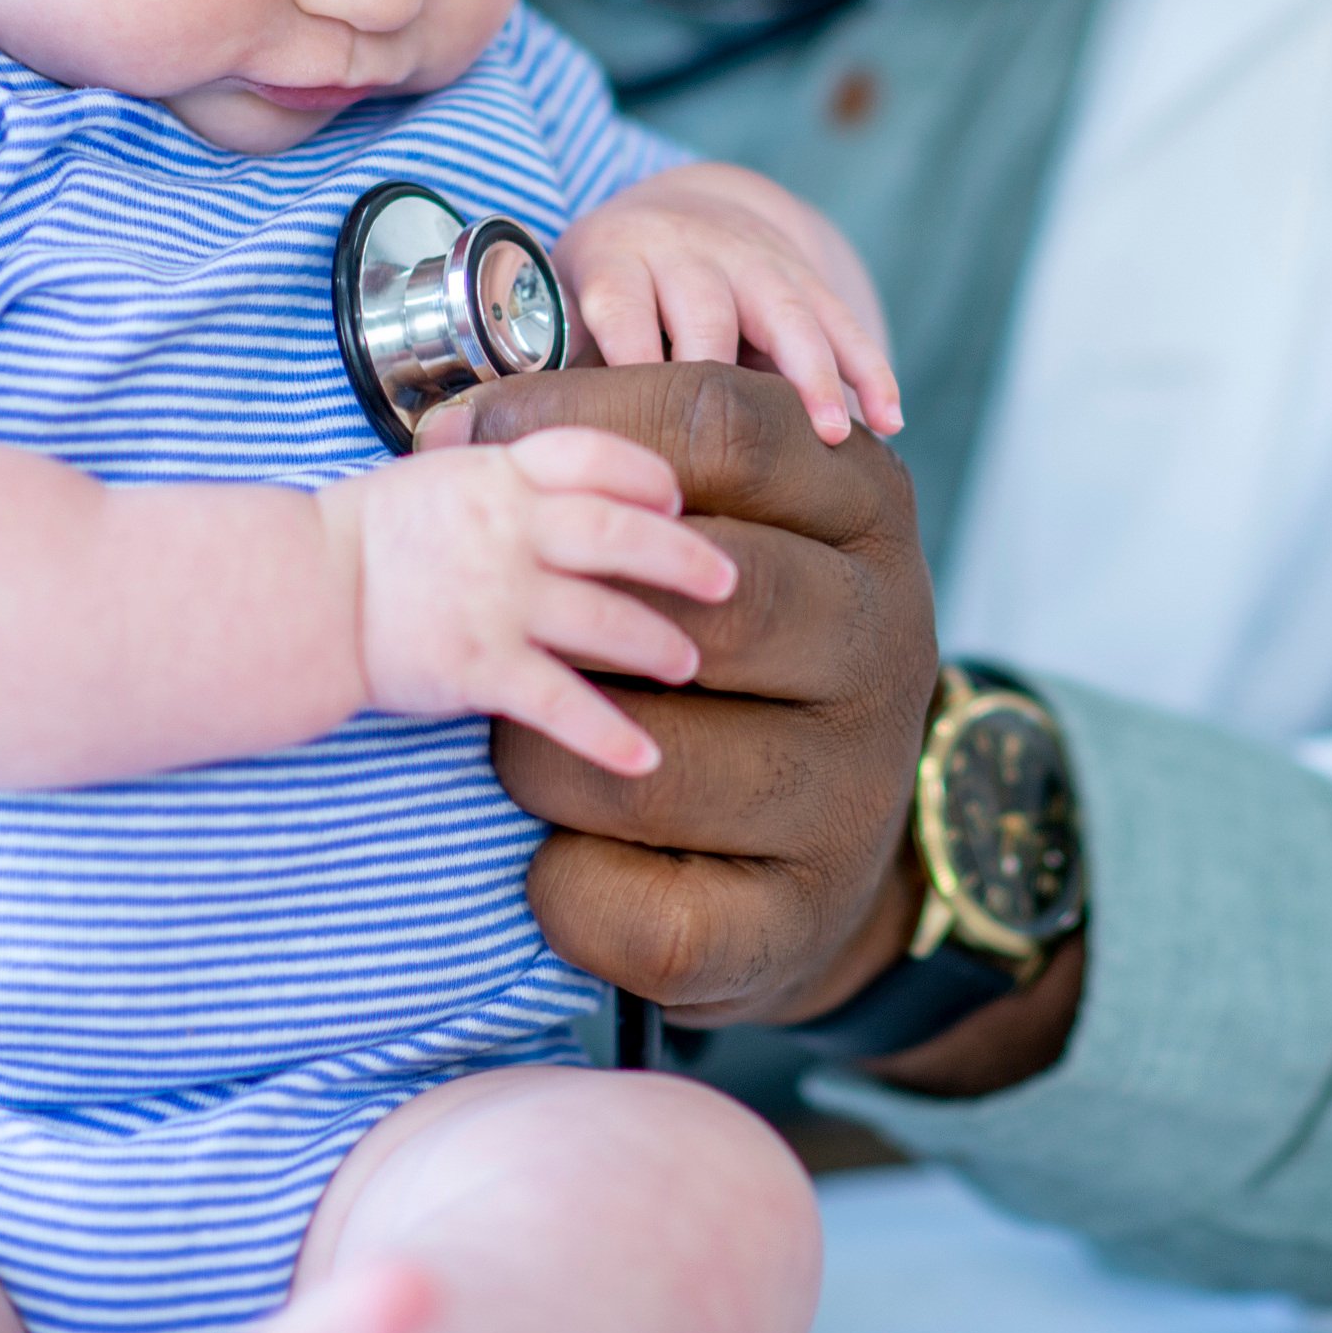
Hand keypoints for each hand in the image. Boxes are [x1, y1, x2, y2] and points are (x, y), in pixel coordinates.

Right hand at [333, 427, 738, 776]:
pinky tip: (644, 761)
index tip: (680, 499)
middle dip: (684, 558)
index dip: (649, 475)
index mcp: (499, 475)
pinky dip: (608, 736)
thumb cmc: (367, 537)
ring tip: (690, 663)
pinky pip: (560, 704)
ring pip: (605, 619)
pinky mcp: (477, 667)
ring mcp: (495, 598)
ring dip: (658, 644)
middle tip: (728, 582)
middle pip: (622, 534)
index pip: (595, 454)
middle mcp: (507, 530)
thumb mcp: (438, 477)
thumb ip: (508, 475)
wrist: (298, 591)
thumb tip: (574, 481)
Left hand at [426, 365, 973, 1039]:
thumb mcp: (714, 518)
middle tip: (508, 633)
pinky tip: (554, 854)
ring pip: (653, 767)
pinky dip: (560, 882)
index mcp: (865, 510)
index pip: (724, 423)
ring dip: (539, 758)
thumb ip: (614, 461)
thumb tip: (444, 425)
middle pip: (701, 599)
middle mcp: (887, 637)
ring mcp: (856, 785)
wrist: (800, 847)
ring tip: (517, 743)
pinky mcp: (800, 915)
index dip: (574, 417)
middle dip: (568, 618)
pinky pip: (643, 910)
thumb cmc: (715, 644)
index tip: (464, 440)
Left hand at [556, 164, 902, 446]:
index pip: (623, 306)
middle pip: (709, 312)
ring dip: (813, 375)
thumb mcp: (565, 306)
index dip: (632, 362)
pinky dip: (869, 367)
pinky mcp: (803, 275)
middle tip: (735, 453)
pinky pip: (842, 320)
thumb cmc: (604, 291)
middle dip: (724, 377)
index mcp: (617, 258)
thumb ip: (558, 367)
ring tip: (834, 436)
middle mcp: (688, 251)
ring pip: (788, 314)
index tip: (641, 434)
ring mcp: (753, 259)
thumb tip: (528, 449)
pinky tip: (890, 419)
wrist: (674, 211)